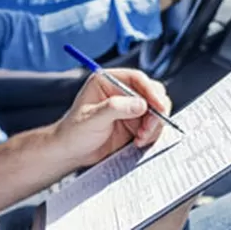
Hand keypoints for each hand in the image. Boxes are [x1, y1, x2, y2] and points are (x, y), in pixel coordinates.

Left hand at [51, 69, 171, 168]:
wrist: (71, 152)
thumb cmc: (74, 132)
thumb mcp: (92, 119)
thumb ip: (115, 109)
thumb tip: (141, 104)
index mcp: (107, 81)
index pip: (136, 79)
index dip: (150, 91)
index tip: (158, 107)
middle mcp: (121, 91)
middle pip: (152, 93)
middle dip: (155, 111)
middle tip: (148, 128)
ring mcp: (130, 107)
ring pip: (156, 110)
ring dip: (154, 125)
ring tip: (140, 138)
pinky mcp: (135, 123)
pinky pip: (154, 125)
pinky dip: (152, 134)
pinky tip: (138, 141)